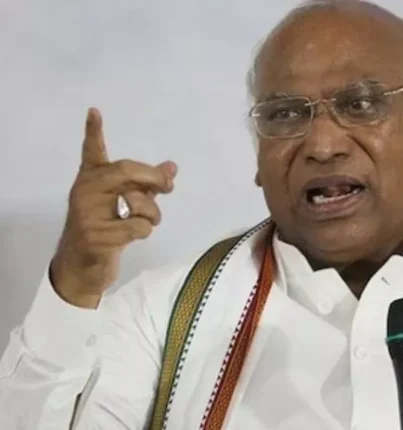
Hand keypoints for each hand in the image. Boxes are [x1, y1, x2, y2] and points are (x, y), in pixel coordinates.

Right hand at [50, 108, 177, 308]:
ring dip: (153, 215)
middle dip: (154, 178)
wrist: (82, 265)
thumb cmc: (108, 228)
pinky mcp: (96, 236)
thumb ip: (148, 185)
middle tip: (169, 187)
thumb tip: (172, 167)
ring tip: (144, 222)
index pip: (92, 151)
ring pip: (138, 202)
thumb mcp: (128, 203)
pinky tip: (130, 238)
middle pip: (127, 171)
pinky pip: (138, 227)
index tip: (94, 111)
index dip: (93, 131)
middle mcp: (85, 191)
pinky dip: (144, 232)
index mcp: (91, 179)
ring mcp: (88, 214)